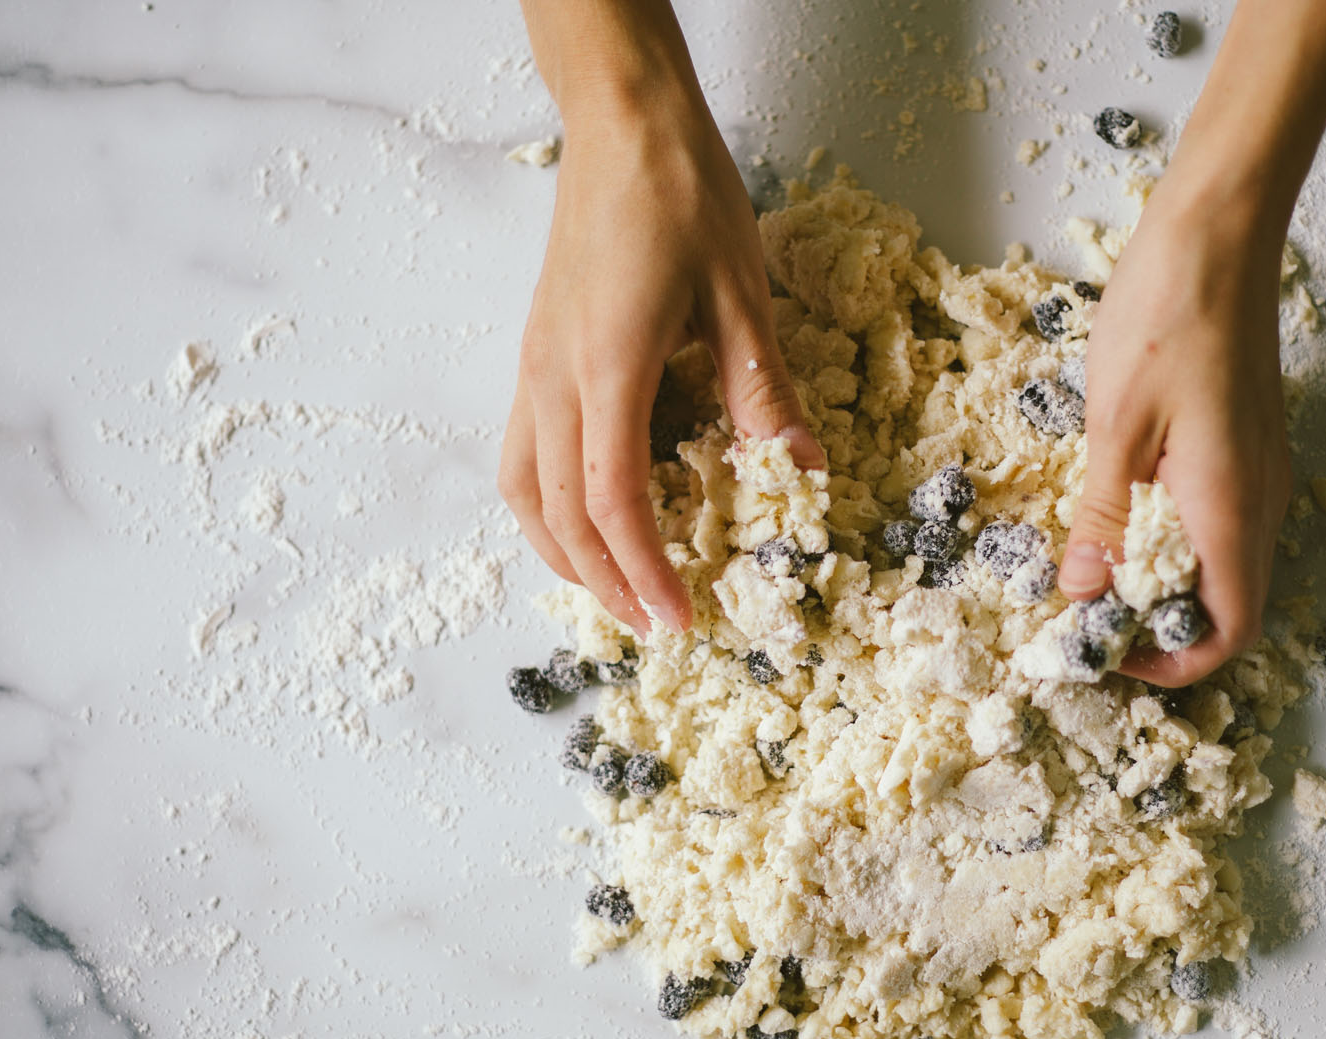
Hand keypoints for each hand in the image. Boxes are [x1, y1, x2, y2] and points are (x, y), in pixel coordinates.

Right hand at [498, 83, 822, 637]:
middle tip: (659, 626)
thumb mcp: (741, 294)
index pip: (612, 499)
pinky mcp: (535, 357)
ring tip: (617, 591)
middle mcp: (554, 378)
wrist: (621, 125)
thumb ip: (763, 392)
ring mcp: (534, 369)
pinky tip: (584, 522)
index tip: (681, 617)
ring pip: (525, 492)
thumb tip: (804, 473)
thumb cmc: (680, 196)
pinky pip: (521, 457)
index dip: (645, 569)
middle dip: (608, 583)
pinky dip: (546, 509)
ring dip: (566, 555)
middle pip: (560, 513)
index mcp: (608, 367)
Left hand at [1058, 197, 1292, 685]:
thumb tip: (1084, 594)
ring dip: (1167, 583)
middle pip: (1230, 606)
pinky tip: (1123, 509)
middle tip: (1089, 613)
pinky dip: (1177, 540)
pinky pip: (1223, 521)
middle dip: (1163, 628)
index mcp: (1231, 508)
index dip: (1174, 664)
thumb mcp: (1114, 428)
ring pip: (1227, 565)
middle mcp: (1261, 500)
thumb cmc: (1166, 315)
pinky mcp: (1249, 445)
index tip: (1111, 652)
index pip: (1230, 630)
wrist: (1218, 231)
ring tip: (1097, 564)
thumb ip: (1103, 520)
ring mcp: (1262, 471)